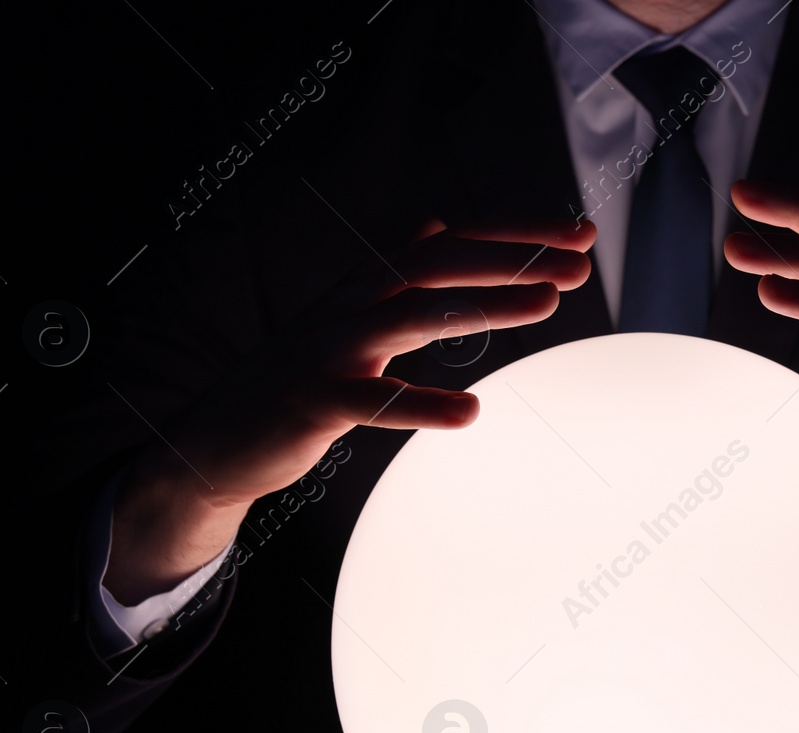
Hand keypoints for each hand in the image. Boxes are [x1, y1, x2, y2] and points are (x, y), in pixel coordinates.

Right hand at [105, 219, 594, 603]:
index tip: (581, 234)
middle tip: (580, 260)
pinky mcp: (311, 404)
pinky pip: (369, 403)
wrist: (217, 443)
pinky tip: (469, 412)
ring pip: (412, 315)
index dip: (515, 233)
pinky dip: (418, 402)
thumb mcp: (351, 318)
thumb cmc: (296, 382)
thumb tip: (437, 223)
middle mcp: (350, 306)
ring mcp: (329, 352)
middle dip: (513, 255)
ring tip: (548, 304)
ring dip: (484, 306)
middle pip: (438, 263)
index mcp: (367, 288)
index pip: (452, 244)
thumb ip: (398, 275)